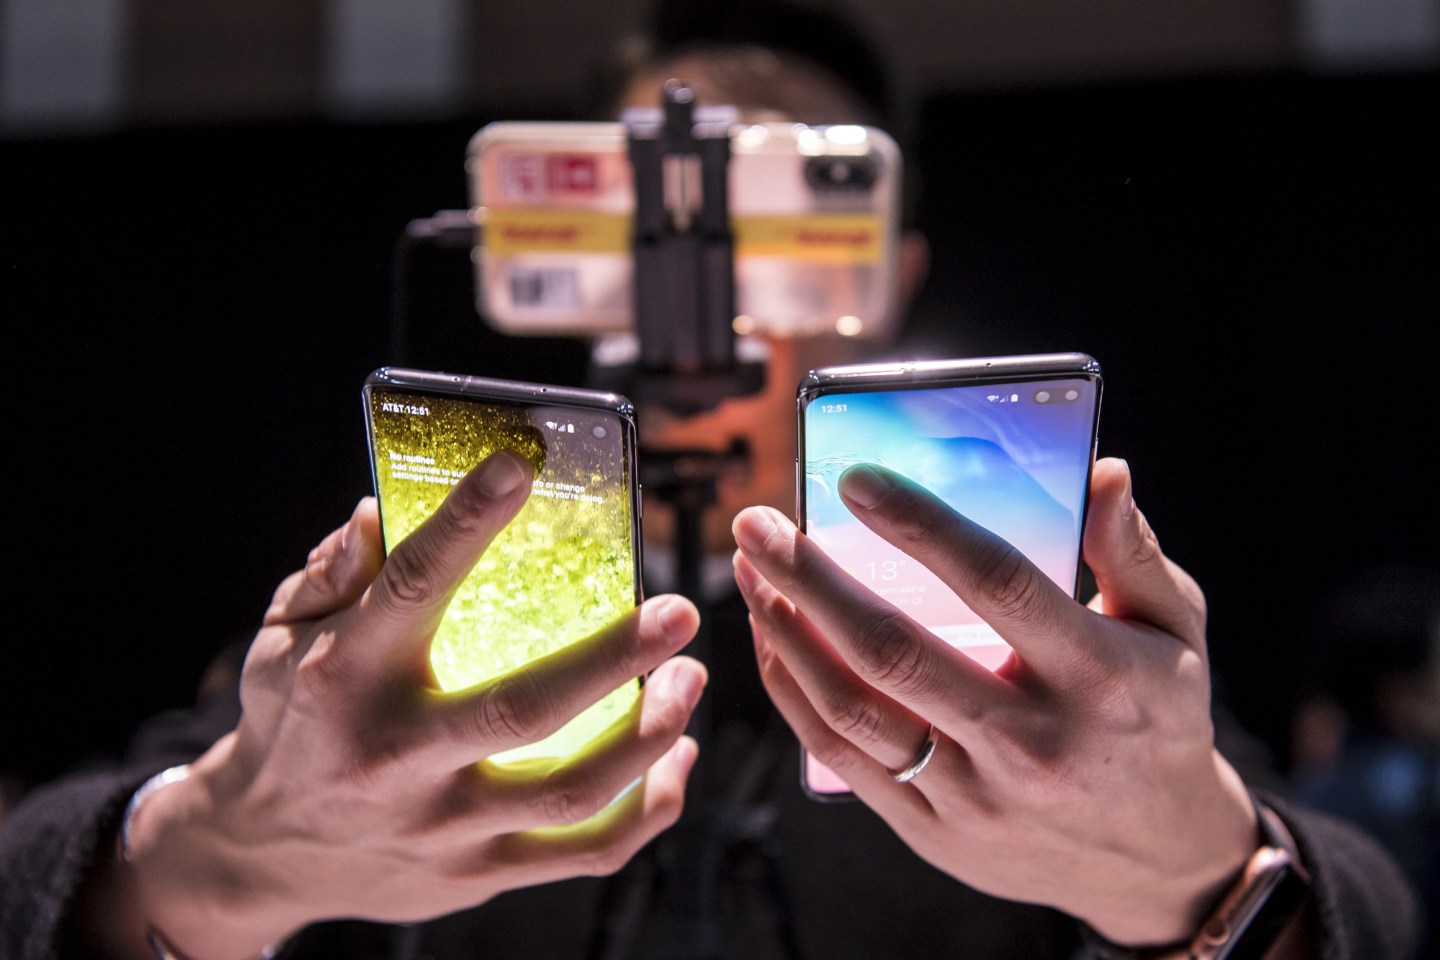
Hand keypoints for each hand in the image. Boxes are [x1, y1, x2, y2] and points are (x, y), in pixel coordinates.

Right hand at [120, 452, 705, 958]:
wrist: (264, 854)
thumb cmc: (290, 722)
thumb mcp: (281, 638)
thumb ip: (332, 574)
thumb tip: (377, 509)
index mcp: (344, 677)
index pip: (412, 588)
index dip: (466, 525)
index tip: (517, 467)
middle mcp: (396, 754)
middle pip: (523, 710)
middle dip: (615, 658)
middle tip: (681, 611)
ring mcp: (441, 825)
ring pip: (570, 791)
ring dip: (650, 734)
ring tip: (691, 678)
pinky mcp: (474, 874)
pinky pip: (585, 852)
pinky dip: (648, 808)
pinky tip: (677, 757)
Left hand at [732, 458, 1256, 945]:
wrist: (1156, 862)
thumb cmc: (1157, 722)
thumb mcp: (1175, 632)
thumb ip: (1134, 552)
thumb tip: (1104, 471)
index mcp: (1095, 674)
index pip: (997, 583)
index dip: (920, 527)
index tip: (853, 478)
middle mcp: (1028, 738)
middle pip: (894, 651)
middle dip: (810, 579)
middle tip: (757, 523)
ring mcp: (974, 794)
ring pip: (854, 710)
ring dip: (787, 633)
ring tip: (751, 571)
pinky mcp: (933, 831)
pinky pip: (843, 759)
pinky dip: (795, 694)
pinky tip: (772, 640)